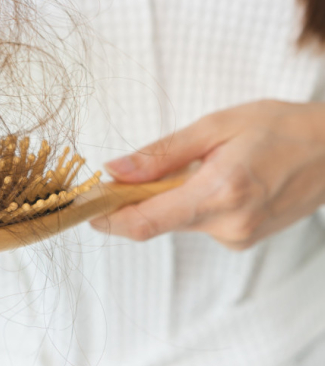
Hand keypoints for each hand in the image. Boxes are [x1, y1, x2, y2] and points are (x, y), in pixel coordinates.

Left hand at [90, 100, 324, 249]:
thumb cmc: (279, 128)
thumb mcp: (214, 127)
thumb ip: (161, 154)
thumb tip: (115, 170)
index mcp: (219, 193)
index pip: (146, 221)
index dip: (109, 218)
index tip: (86, 207)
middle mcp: (229, 225)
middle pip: (158, 221)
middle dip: (135, 199)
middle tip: (128, 170)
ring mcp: (239, 237)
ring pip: (178, 219)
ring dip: (167, 196)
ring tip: (197, 163)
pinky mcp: (244, 239)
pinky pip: (200, 221)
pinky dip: (190, 201)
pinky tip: (212, 177)